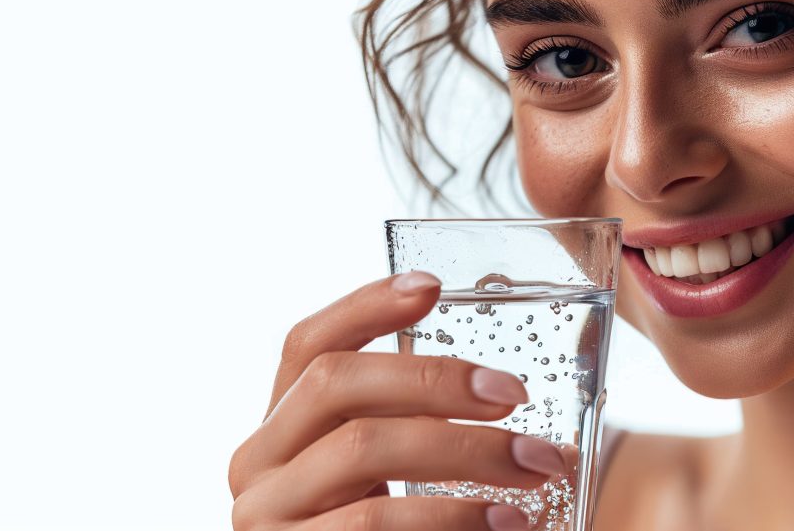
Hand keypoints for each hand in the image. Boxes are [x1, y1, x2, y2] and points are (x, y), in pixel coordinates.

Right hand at [228, 271, 568, 529]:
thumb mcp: (370, 472)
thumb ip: (398, 424)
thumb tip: (498, 387)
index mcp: (279, 425)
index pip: (306, 344)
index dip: (364, 306)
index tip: (432, 286)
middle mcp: (257, 461)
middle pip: (336, 383)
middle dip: (434, 378)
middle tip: (514, 394)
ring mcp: (266, 514)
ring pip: (363, 449)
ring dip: (467, 451)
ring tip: (536, 465)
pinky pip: (373, 524)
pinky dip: (450, 518)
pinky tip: (503, 522)